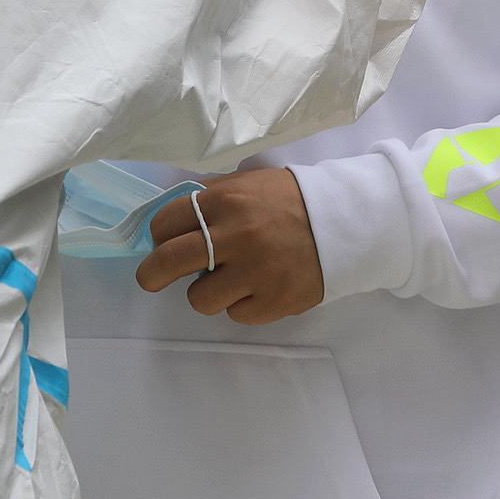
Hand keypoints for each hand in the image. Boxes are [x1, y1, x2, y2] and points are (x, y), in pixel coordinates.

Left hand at [139, 167, 325, 323]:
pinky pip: (235, 315)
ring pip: (199, 299)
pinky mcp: (273, 302)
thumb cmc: (290, 201)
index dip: (160, 235)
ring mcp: (255, 273)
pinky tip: (261, 286)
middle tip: (153, 279)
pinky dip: (243, 304)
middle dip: (152, 274)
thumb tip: (170, 223)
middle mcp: (236, 236)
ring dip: (209, 292)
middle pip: (168, 262)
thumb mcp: (249, 184)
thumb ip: (212, 199)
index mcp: (227, 200)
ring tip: (232, 279)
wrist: (347, 223)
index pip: (166, 222)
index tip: (166, 242)